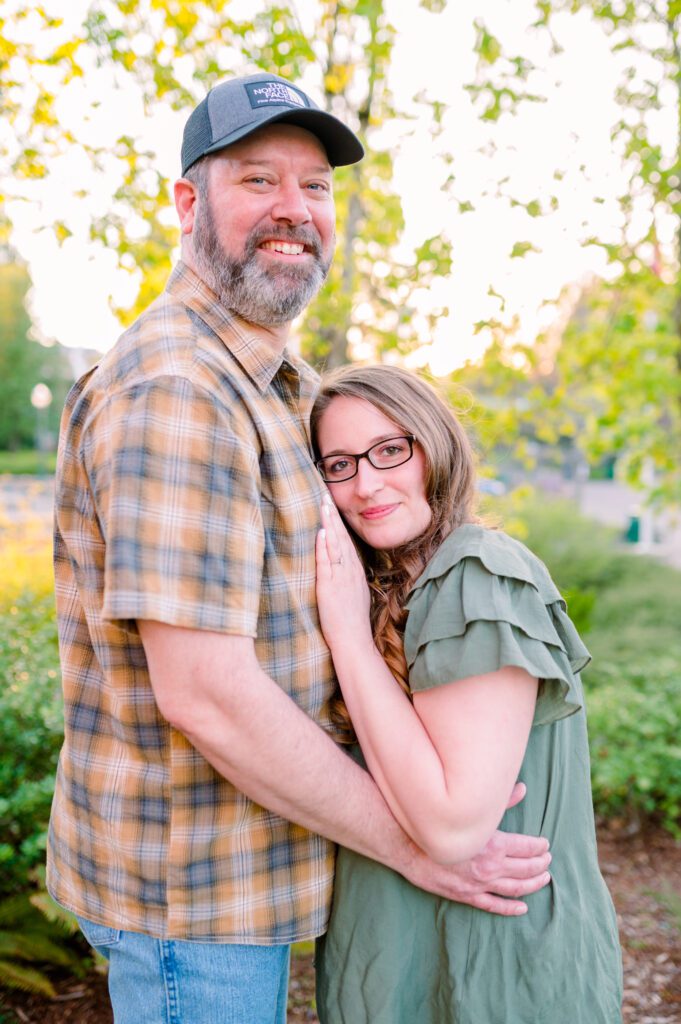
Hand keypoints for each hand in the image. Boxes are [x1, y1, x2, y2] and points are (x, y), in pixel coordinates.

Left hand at [316, 497, 372, 648]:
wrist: (354, 640)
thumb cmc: (352, 621)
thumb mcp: (355, 594)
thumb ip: (348, 578)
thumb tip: (342, 567)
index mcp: (355, 571)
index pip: (346, 541)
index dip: (338, 522)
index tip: (331, 506)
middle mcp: (350, 571)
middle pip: (341, 537)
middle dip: (333, 515)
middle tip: (325, 495)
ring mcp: (341, 578)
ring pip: (335, 545)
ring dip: (328, 524)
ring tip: (323, 505)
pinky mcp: (330, 587)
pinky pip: (327, 563)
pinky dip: (324, 547)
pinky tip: (321, 533)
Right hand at [399, 783, 551, 915]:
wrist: (407, 846)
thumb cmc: (438, 824)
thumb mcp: (471, 810)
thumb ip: (500, 801)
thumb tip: (522, 788)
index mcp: (492, 844)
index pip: (526, 848)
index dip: (539, 847)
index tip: (545, 844)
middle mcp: (489, 867)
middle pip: (524, 869)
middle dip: (540, 865)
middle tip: (548, 860)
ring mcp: (478, 885)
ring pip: (514, 889)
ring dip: (531, 885)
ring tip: (544, 879)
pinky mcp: (466, 896)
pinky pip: (493, 906)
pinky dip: (510, 908)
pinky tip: (522, 907)